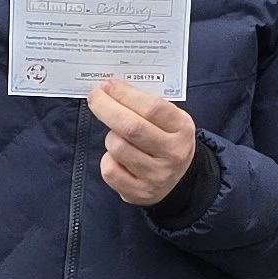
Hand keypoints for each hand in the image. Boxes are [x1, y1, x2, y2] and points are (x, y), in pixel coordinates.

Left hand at [88, 79, 197, 207]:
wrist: (180, 179)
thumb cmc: (167, 140)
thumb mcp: (170, 119)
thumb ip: (146, 104)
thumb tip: (111, 89)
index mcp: (182, 129)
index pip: (152, 107)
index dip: (125, 94)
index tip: (107, 85)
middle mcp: (173, 154)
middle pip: (131, 127)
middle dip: (106, 108)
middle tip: (95, 97)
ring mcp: (157, 176)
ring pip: (117, 147)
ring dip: (110, 136)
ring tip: (117, 135)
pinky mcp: (140, 192)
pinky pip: (110, 170)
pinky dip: (108, 159)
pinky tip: (117, 158)